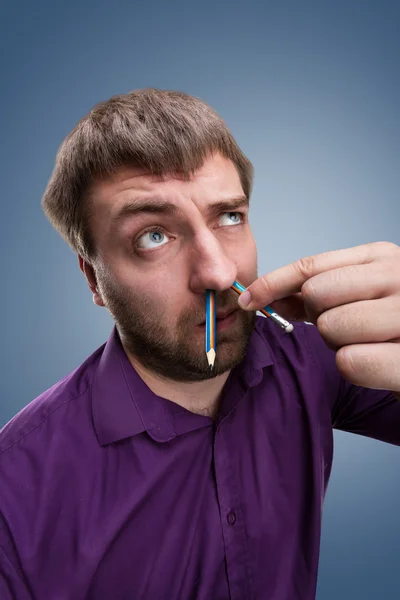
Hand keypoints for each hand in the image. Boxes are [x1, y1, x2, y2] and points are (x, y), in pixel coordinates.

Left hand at [238, 242, 399, 392]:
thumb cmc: (393, 330)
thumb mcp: (362, 299)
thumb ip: (319, 295)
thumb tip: (269, 297)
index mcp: (384, 258)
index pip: (311, 266)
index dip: (272, 283)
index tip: (247, 300)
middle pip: (316, 294)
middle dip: (319, 318)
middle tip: (346, 329)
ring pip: (331, 327)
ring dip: (339, 344)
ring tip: (368, 344)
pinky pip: (350, 361)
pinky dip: (355, 367)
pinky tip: (378, 363)